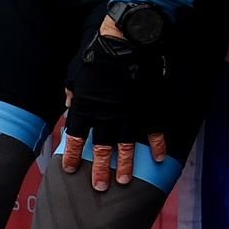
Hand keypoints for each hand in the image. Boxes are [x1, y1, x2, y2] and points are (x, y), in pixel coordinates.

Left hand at [59, 18, 167, 190]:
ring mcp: (129, 114)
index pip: (75, 137)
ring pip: (126, 146)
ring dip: (125, 166)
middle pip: (101, 149)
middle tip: (100, 187)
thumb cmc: (97, 56)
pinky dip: (158, 145)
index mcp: (85, 107)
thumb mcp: (75, 75)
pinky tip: (160, 158)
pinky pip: (155, 132)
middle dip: (99, 170)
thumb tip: (69, 107)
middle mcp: (106, 115)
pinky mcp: (149, 108)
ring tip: (124, 181)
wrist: (127, 41)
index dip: (72, 155)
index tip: (69, 169)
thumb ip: (72, 95)